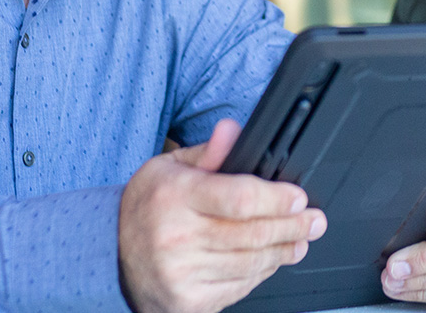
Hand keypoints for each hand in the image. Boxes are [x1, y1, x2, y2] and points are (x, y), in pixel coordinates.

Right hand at [118, 119, 326, 312]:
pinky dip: (261, 273)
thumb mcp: (169, 166)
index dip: (276, 199)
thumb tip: (233, 130)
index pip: (239, 198)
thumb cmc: (146, 204)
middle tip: (315, 220)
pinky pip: (238, 287)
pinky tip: (272, 259)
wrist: (110, 254)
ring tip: (301, 239)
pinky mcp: (188, 303)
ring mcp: (182, 275)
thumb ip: (208, 152)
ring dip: (283, 251)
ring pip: (250, 263)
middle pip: (252, 234)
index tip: (298, 197)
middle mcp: (177, 237)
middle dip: (293, 226)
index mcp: (175, 196)